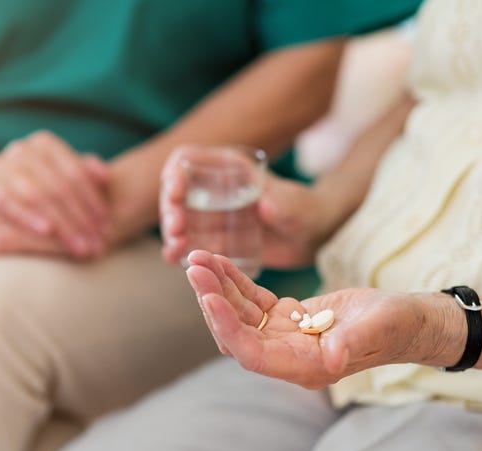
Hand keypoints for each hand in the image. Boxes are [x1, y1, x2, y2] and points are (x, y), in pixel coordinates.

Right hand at [0, 131, 110, 257]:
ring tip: (79, 246)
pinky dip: (27, 216)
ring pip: (37, 195)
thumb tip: (105, 176)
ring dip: (62, 224)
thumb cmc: (31, 192)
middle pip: (58, 186)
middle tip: (98, 244)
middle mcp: (21, 150)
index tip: (106, 225)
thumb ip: (83, 174)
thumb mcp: (58, 180)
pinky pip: (6, 201)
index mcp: (44, 145)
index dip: (93, 200)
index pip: (74, 172)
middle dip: (81, 219)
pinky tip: (47, 231)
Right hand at [160, 146, 334, 268]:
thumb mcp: (296, 205)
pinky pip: (189, 242)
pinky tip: (174, 259)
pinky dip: (178, 250)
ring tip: (175, 248)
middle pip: (177, 192)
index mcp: (227, 168)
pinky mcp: (213, 238)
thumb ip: (283, 203)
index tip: (176, 192)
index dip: (175, 173)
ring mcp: (210, 215)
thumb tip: (266, 206)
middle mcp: (213, 189)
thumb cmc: (305, 211)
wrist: (310, 236)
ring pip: (179, 219)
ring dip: (171, 233)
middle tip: (176, 228)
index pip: (188, 159)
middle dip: (171, 209)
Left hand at [185, 250, 450, 388]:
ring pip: (238, 315)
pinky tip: (218, 261)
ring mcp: (284, 337)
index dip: (228, 327)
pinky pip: (251, 301)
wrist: (407, 320)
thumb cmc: (397, 325)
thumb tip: (331, 358)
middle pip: (236, 333)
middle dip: (212, 300)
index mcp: (304, 367)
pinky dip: (234, 281)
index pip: (253, 354)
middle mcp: (287, 356)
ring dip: (216, 287)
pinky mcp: (286, 318)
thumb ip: (353, 342)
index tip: (208, 297)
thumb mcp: (379, 327)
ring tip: (197, 258)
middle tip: (194, 266)